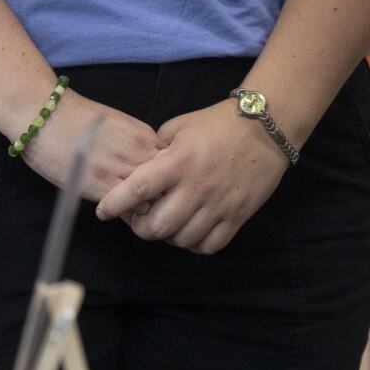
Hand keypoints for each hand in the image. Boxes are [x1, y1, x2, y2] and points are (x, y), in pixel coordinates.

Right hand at [22, 93, 160, 203]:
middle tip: (149, 206)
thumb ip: (135, 146)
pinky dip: (127, 214)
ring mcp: (121, 168)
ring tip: (132, 210)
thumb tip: (146, 170)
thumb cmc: (76, 118)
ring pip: (151, 199)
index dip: (166, 180)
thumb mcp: (117, 126)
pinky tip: (117, 211)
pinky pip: (128, 209)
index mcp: (144, 135)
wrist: (45, 114)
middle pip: (168, 184)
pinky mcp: (102, 185)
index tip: (157, 189)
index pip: (172, 166)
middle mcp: (138, 150)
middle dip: (161, 197)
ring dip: (145, 208)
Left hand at [92, 101, 289, 253]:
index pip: (138, 190)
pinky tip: (191, 231)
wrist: (266, 128)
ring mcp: (218, 206)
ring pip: (181, 240)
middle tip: (139, 220)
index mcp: (179, 162)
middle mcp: (196, 188)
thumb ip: (156, 150)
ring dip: (168, 236)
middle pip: (157, 227)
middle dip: (141, 228)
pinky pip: (208, 246)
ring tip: (167, 224)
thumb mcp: (179, 127)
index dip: (115, 205)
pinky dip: (194, 244)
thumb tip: (139, 170)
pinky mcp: (237, 217)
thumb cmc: (218, 123)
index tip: (103, 212)